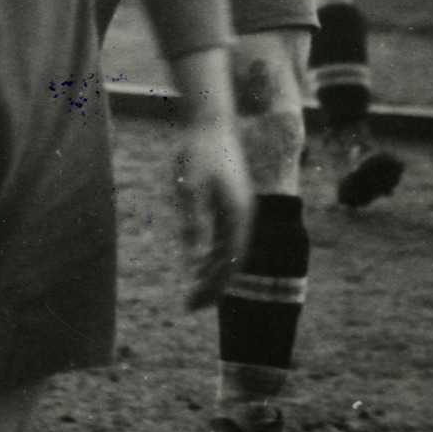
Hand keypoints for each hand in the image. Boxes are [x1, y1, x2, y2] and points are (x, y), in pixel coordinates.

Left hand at [170, 118, 252, 310]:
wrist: (210, 123)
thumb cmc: (197, 153)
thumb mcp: (188, 187)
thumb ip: (192, 222)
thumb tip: (194, 257)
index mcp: (237, 216)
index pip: (228, 263)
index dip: (213, 286)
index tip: (195, 303)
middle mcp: (244, 217)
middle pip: (231, 263)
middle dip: (212, 287)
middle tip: (190, 307)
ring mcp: (240, 211)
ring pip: (229, 253)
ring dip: (212, 274)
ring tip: (194, 294)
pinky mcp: (232, 205)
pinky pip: (226, 240)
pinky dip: (213, 257)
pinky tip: (197, 266)